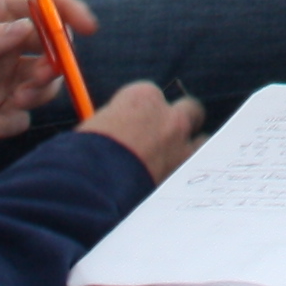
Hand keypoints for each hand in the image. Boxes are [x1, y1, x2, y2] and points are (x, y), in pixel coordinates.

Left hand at [0, 0, 71, 137]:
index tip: (88, 28)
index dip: (70, 12)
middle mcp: (9, 43)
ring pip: (44, 87)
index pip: (45, 5)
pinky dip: (4, 124)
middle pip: (54, 51)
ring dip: (34, 95)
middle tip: (33, 81)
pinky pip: (19, 118)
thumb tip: (27, 28)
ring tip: (7, 102)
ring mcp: (5, 76)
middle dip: (55, 67)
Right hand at [83, 81, 204, 182]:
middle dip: (181, 120)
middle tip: (166, 135)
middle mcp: (168, 116)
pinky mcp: (185, 175)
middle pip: (189, 109)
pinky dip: (187, 173)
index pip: (152, 94)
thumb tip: (114, 133)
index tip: (136, 124)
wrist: (92, 190)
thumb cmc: (82, 156)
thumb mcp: (92, 127)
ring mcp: (181, 146)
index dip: (145, 111)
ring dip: (191, 147)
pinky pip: (196, 168)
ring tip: (175, 161)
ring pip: (202, 140)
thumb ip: (112, 123)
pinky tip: (175, 181)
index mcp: (142, 97)